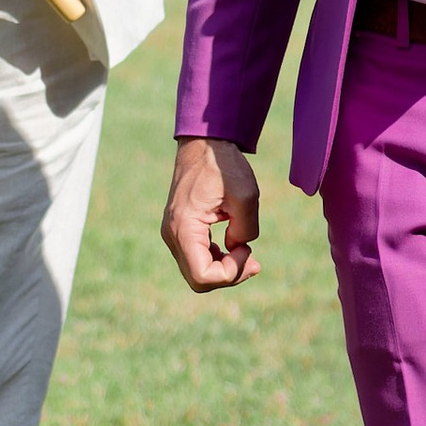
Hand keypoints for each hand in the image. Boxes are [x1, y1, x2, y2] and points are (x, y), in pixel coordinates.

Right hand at [164, 136, 261, 290]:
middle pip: (198, 280)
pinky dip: (216, 260)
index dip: (230, 273)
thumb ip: (246, 230)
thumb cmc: (223, 165)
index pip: (202, 276)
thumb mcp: (246, 196)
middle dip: (229, 275)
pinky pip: (196, 259)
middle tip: (253, 259)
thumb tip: (238, 248)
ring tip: (246, 252)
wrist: (204, 145)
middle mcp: (172, 235)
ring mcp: (173, 234)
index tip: (246, 248)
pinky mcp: (180, 231)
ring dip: (224, 269)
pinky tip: (234, 247)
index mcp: (183, 228)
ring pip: (197, 273)